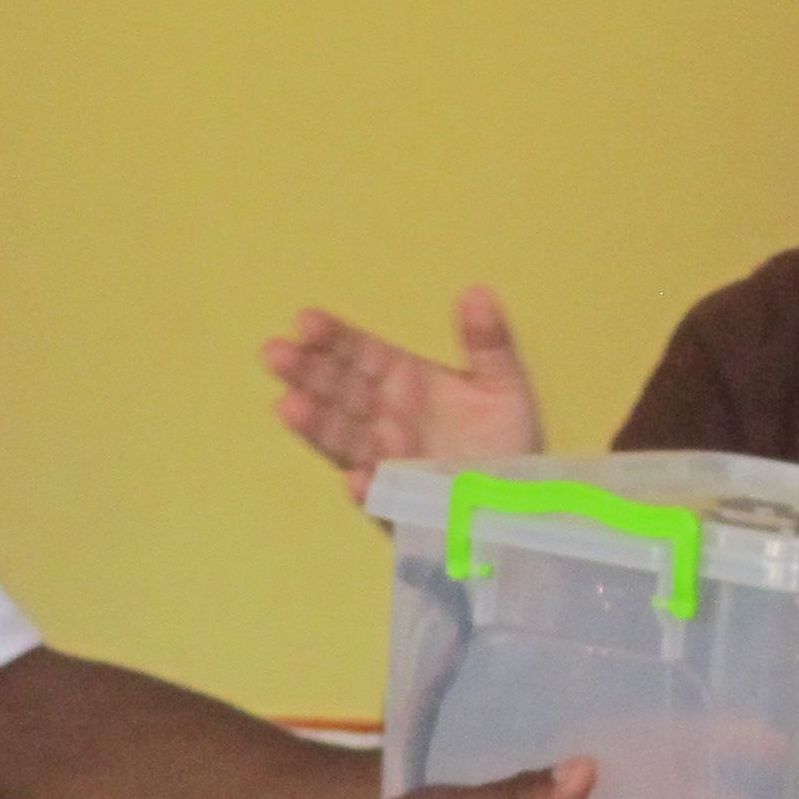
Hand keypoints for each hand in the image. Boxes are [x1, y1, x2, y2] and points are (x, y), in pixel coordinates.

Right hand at [261, 288, 543, 498]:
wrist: (523, 505)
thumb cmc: (509, 444)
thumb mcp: (505, 387)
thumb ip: (489, 342)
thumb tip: (476, 292)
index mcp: (405, 382)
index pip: (359, 355)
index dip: (332, 338)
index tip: (305, 321)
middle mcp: (386, 420)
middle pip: (338, 392)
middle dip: (306, 373)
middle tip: (275, 353)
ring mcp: (388, 463)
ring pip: (344, 440)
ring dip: (317, 425)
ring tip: (289, 406)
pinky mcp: (401, 506)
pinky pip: (382, 498)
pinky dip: (368, 490)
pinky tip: (356, 480)